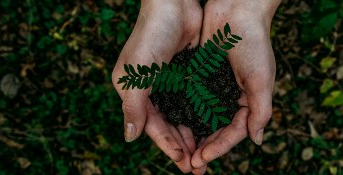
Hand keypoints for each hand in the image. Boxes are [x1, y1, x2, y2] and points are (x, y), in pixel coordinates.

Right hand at [111, 0, 204, 172]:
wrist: (173, 5)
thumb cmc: (150, 37)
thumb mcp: (136, 75)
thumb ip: (133, 107)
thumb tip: (130, 139)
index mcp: (135, 92)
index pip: (152, 126)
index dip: (167, 145)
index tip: (183, 163)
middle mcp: (152, 90)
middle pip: (169, 125)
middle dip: (182, 146)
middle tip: (198, 167)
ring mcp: (171, 83)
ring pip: (183, 116)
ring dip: (193, 135)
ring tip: (206, 154)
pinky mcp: (187, 74)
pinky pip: (195, 101)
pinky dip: (202, 116)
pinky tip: (212, 129)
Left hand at [191, 0, 280, 168]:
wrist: (236, 10)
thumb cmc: (254, 43)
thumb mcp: (261, 79)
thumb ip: (261, 111)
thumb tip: (257, 141)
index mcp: (249, 100)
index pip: (234, 131)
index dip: (220, 147)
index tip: (203, 158)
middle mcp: (231, 96)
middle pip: (217, 129)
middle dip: (205, 147)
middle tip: (190, 164)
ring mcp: (214, 86)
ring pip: (202, 117)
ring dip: (192, 135)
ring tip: (180, 152)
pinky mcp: (200, 75)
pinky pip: (191, 99)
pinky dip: (184, 113)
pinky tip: (172, 124)